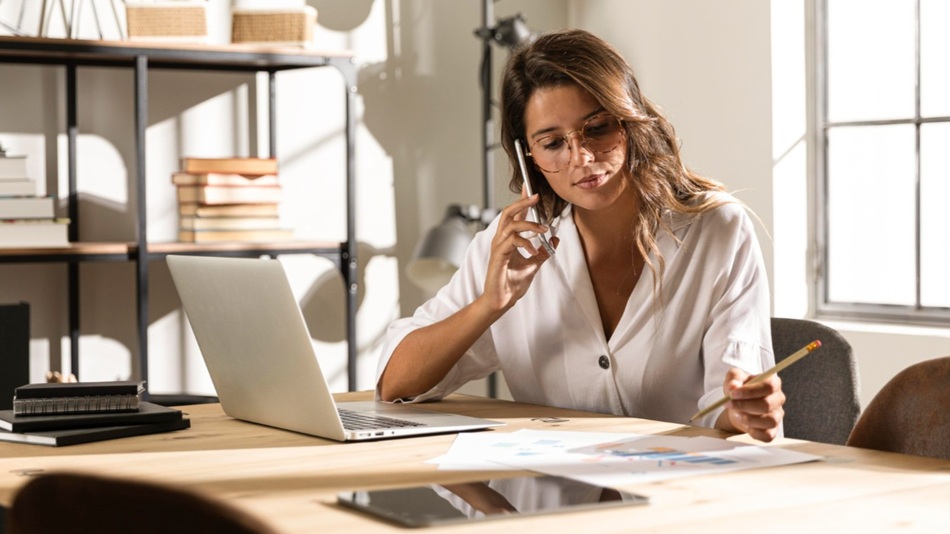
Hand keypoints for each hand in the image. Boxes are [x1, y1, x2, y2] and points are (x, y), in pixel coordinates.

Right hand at [480, 194, 555, 312]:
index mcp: (508, 240)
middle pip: (508, 213)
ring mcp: (498, 247)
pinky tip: (533, 250)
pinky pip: (511, 241)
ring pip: (510, 225)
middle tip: (535, 196)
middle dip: (522, 203)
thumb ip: (544, 251)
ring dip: (529, 225)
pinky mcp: (498, 256)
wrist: (502, 300)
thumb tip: (555, 238)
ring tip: (543, 230)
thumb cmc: (512, 283)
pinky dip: (525, 243)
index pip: (514, 215)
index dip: (522, 201)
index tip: (529, 188)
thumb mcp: (534, 264)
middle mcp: (501, 240)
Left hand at [718, 368, 784, 441]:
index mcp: (773, 383)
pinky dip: (754, 432)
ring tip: (737, 414)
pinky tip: (744, 424)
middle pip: (767, 404)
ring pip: (770, 421)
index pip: (768, 386)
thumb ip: (733, 379)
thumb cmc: (739, 389)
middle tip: (729, 404)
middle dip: (744, 406)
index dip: (750, 391)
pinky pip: (767, 435)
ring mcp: (777, 415)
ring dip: (749, 419)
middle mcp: (778, 399)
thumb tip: (733, 386)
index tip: (733, 394)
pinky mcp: (773, 430)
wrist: (738, 406)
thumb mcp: (734, 378)